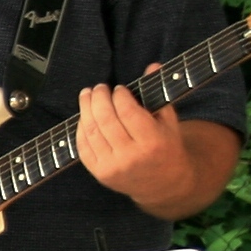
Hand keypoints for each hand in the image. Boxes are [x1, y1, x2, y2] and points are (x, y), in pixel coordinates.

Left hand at [76, 82, 197, 210]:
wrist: (164, 185)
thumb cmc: (167, 148)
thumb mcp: (169, 122)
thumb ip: (158, 94)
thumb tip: (153, 66)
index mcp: (153, 142)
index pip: (128, 113)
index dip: (119, 97)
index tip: (118, 89)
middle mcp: (131, 156)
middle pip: (106, 120)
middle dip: (99, 99)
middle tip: (97, 88)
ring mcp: (113, 167)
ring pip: (92, 132)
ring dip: (85, 110)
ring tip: (87, 95)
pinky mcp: (100, 174)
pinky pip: (83, 147)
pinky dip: (81, 128)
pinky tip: (84, 116)